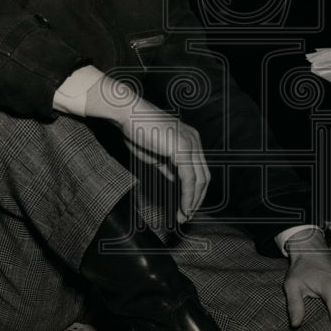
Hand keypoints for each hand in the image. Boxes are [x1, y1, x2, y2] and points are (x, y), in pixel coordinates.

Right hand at [85, 77, 209, 223]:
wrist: (127, 114)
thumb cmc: (136, 130)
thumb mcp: (155, 153)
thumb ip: (168, 166)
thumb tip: (176, 180)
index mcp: (189, 139)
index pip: (199, 169)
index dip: (194, 190)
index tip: (187, 206)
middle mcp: (194, 140)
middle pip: (204, 176)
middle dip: (197, 198)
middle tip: (187, 215)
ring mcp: (190, 144)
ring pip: (199, 180)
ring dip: (192, 201)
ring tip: (184, 216)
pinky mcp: (181, 150)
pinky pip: (189, 178)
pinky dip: (187, 195)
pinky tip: (183, 207)